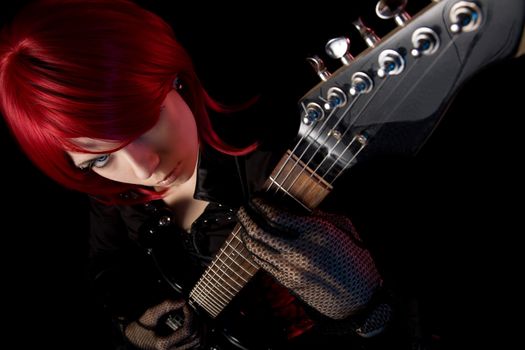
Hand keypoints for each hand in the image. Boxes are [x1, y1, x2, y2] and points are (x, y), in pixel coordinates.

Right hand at [124, 299, 199, 349]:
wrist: (135, 338)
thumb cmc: (141, 327)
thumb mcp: (150, 314)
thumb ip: (166, 305)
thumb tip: (183, 300)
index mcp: (164, 344)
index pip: (188, 330)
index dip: (190, 314)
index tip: (186, 305)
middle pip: (195, 336)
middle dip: (196, 319)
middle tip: (190, 309)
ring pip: (199, 343)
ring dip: (201, 328)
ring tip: (196, 316)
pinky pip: (197, 347)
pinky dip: (201, 336)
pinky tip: (198, 326)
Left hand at [237, 198, 381, 319]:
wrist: (358, 298)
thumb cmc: (354, 258)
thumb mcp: (341, 228)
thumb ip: (316, 216)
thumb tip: (291, 206)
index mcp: (314, 233)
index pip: (276, 215)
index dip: (261, 204)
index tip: (256, 198)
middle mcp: (298, 252)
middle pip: (260, 232)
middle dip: (247, 217)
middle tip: (243, 208)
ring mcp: (290, 270)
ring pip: (256, 249)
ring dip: (245, 233)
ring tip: (243, 223)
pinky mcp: (287, 283)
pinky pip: (262, 263)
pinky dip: (253, 250)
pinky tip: (252, 242)